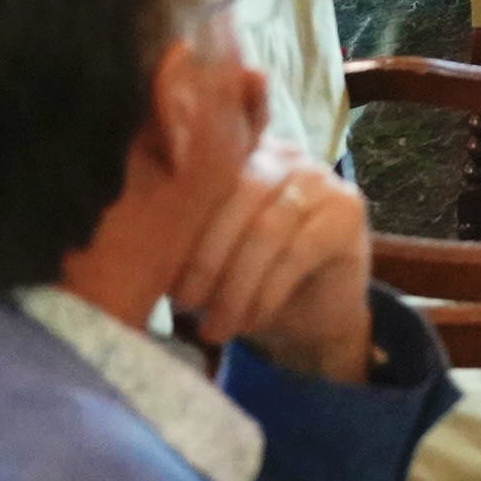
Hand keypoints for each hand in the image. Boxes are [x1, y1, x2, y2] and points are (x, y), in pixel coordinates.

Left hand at [168, 137, 374, 385]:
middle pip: (238, 194)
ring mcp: (321, 178)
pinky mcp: (348, 211)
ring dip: (235, 285)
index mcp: (239, 153)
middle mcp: (283, 154)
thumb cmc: (248, 279)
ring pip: (267, 227)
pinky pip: (298, 252)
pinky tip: (252, 321)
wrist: (314, 316)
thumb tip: (132, 244)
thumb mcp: (207, 252)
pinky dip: (268, 294)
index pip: (205, 171)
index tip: (155, 271)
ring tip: (215, 326)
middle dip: (206, 257)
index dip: (181, 220)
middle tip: (184, 306)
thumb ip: (182, 233)